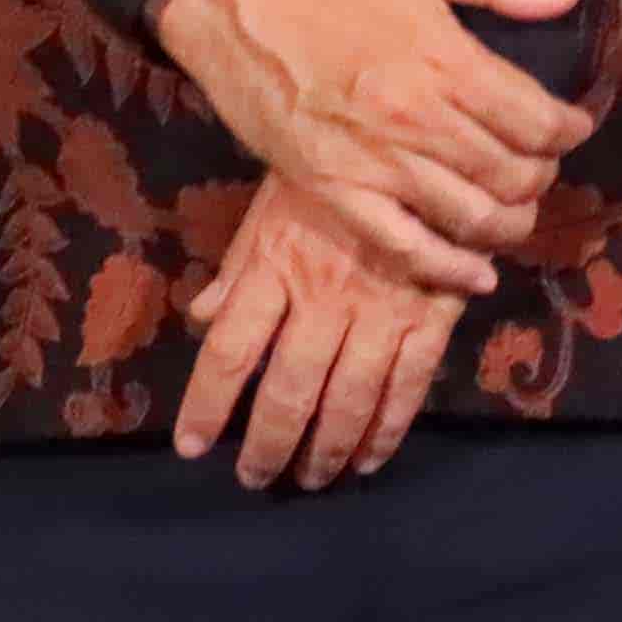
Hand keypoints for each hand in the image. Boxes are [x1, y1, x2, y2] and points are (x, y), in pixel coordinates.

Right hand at [149, 0, 582, 295]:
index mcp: (446, 60)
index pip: (536, 119)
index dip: (568, 129)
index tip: (573, 126)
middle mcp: (418, 122)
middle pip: (512, 174)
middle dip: (542, 175)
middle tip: (542, 164)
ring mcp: (375, 164)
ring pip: (471, 217)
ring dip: (510, 222)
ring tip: (517, 209)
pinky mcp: (334, 191)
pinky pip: (403, 247)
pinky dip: (449, 269)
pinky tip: (477, 275)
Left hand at [173, 176, 465, 490]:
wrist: (423, 143)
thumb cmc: (335, 176)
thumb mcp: (274, 205)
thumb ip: (239, 267)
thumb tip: (202, 320)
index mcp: (275, 265)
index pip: (230, 350)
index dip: (206, 405)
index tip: (191, 447)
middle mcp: (323, 296)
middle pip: (289, 389)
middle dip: (269, 445)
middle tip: (255, 479)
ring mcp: (381, 311)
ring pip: (348, 400)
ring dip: (326, 451)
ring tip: (309, 479)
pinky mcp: (430, 318)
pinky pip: (406, 390)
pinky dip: (386, 433)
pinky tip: (368, 460)